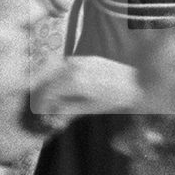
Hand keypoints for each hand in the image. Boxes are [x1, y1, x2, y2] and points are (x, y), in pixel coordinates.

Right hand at [26, 56, 140, 130]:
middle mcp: (74, 66)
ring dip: (49, 83)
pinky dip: (60, 75)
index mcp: (74, 81)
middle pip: (48, 80)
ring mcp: (80, 59)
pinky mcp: (86, 57)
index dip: (40, 103)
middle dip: (42, 93)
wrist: (135, 82)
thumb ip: (66, 110)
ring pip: (54, 70)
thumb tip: (50, 116)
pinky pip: (66, 64)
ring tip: (53, 97)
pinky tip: (64, 86)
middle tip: (43, 105)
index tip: (39, 111)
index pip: (48, 91)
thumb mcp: (89, 108)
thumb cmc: (114, 99)